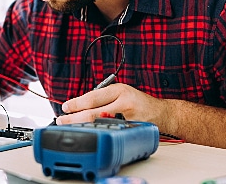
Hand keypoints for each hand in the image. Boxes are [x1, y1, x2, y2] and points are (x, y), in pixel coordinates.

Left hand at [56, 83, 170, 127]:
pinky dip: (97, 134)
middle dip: (74, 118)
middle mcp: (124, 102)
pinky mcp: (131, 131)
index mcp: (119, 90)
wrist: (162, 113)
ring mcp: (128, 118)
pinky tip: (90, 135)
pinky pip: (110, 133)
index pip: (93, 97)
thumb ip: (103, 98)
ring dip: (83, 127)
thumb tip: (78, 106)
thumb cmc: (138, 103)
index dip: (76, 103)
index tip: (65, 107)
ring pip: (99, 124)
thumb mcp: (121, 93)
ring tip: (72, 128)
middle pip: (93, 112)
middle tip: (62, 120)